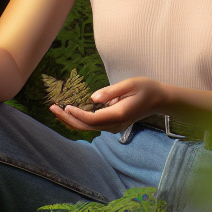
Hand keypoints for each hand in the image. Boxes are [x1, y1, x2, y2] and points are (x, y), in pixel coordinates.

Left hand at [51, 77, 168, 133]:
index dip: (78, 115)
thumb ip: (111, 91)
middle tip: (52, 108)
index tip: (66, 106)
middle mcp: (115, 124)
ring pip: (89, 128)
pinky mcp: (113, 124)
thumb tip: (92, 97)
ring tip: (56, 110)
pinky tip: (70, 112)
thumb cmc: (145, 88)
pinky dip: (80, 119)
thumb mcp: (130, 84)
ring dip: (71, 120)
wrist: (159, 99)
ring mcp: (114, 126)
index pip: (93, 119)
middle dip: (68, 119)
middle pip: (87, 127)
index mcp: (119, 114)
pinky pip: (93, 125)